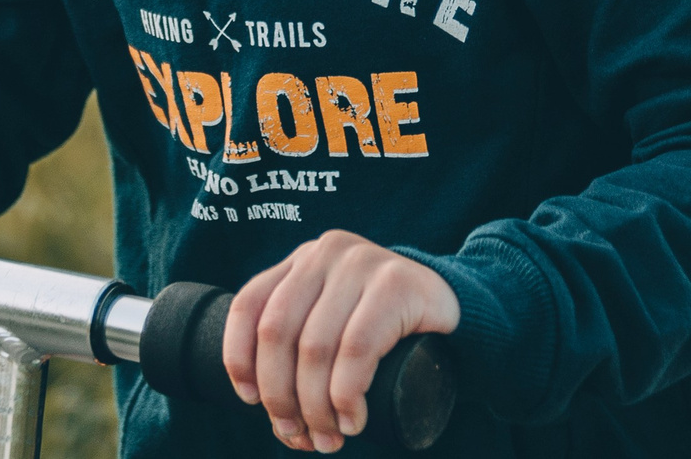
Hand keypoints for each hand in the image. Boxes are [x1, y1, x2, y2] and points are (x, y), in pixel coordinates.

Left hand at [223, 230, 460, 451]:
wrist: (451, 308)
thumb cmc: (384, 328)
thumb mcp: (333, 325)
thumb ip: (301, 350)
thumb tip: (276, 419)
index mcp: (301, 261)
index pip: (249, 305)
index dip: (239, 357)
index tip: (249, 400)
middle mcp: (326, 252)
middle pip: (277, 332)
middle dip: (280, 396)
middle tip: (299, 435)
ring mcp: (362, 262)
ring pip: (314, 347)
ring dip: (316, 407)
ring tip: (330, 437)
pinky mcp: (397, 283)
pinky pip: (356, 349)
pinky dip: (347, 395)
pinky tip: (354, 418)